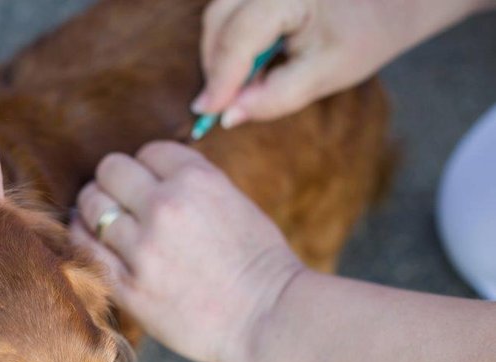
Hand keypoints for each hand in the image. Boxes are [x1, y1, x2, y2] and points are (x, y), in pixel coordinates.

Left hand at [72, 141, 301, 361]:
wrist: (266, 318)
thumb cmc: (257, 263)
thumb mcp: (234, 201)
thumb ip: (191, 183)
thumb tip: (150, 174)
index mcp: (197, 180)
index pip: (149, 151)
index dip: (148, 167)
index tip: (151, 183)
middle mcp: (165, 206)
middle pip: (111, 170)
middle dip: (115, 181)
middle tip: (119, 199)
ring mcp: (142, 247)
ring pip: (91, 205)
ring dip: (94, 209)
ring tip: (103, 220)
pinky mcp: (127, 284)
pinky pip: (84, 246)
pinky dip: (82, 236)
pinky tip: (90, 238)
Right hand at [194, 0, 490, 127]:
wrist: (386, 2)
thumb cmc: (362, 36)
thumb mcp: (325, 76)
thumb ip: (276, 98)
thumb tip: (228, 116)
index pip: (240, 36)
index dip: (221, 78)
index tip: (207, 113)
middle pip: (218, 19)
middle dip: (216, 65)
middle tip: (225, 103)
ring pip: (217, 14)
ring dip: (219, 54)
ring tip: (244, 83)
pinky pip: (226, 10)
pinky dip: (227, 40)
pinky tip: (247, 63)